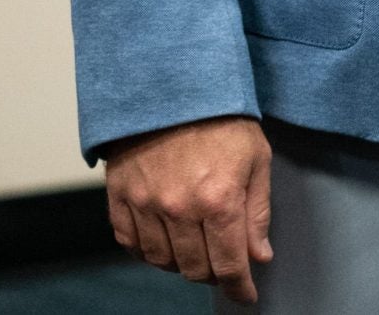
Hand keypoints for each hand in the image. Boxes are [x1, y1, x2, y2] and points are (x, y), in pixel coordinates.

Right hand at [102, 115, 273, 304]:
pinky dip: (148, 251)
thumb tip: (259, 256)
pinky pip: (130, 243)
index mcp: (219, 199)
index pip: (229, 264)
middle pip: (194, 269)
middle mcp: (179, 208)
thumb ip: (258, 212)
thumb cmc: (222, 118)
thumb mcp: (256, 158)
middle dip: (214, 274)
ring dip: (182, 263)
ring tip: (196, 246)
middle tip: (224, 263)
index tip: (246, 295)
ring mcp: (145, 204)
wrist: (173, 85)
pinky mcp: (119, 196)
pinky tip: (164, 240)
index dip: (239, 287)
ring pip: (162, 261)